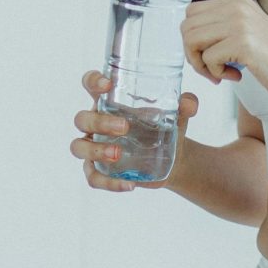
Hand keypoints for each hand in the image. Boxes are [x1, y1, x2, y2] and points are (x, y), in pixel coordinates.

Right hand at [73, 74, 199, 190]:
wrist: (174, 159)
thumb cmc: (166, 127)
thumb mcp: (177, 116)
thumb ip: (184, 106)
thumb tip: (189, 103)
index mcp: (109, 102)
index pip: (90, 85)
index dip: (92, 81)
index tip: (107, 85)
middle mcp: (96, 124)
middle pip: (82, 119)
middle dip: (99, 122)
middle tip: (125, 128)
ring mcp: (94, 147)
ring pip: (78, 147)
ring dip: (96, 150)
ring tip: (119, 154)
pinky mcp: (100, 171)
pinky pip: (92, 177)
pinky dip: (108, 183)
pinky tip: (129, 186)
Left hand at [181, 0, 267, 107]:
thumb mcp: (245, 34)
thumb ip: (220, 28)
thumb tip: (186, 35)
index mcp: (237, 2)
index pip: (191, 12)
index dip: (192, 38)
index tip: (207, 56)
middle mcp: (237, 7)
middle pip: (187, 26)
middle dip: (192, 52)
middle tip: (211, 69)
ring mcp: (241, 23)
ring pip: (192, 40)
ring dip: (201, 64)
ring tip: (221, 73)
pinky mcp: (244, 43)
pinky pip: (207, 58)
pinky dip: (216, 73)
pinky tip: (235, 76)